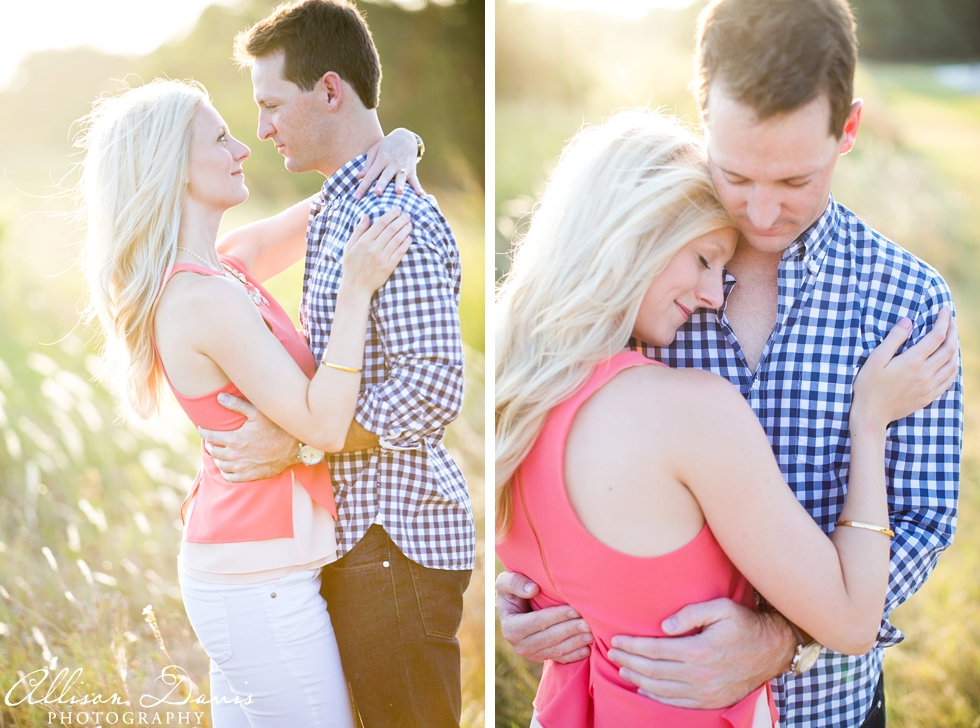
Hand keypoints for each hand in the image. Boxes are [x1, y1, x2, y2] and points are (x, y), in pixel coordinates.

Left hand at [199, 394, 298, 481]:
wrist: (293, 448)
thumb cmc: (277, 428)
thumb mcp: (258, 412)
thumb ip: (237, 404)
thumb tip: (219, 397)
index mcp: (234, 439)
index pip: (210, 436)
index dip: (204, 432)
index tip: (203, 429)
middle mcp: (235, 456)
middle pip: (213, 451)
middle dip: (210, 444)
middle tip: (211, 439)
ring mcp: (241, 468)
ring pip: (219, 464)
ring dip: (217, 457)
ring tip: (219, 450)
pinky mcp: (248, 476)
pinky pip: (229, 476)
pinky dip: (225, 470)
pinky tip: (228, 464)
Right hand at [341, 208, 412, 294]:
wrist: (356, 287)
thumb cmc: (351, 266)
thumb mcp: (349, 247)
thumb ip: (358, 231)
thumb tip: (366, 216)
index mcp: (363, 242)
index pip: (380, 223)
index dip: (391, 214)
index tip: (397, 209)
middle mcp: (373, 249)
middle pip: (391, 229)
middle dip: (401, 220)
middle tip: (407, 215)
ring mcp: (382, 258)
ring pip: (397, 239)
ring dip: (405, 230)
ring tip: (410, 224)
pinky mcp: (389, 267)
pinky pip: (400, 253)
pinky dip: (406, 244)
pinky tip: (409, 238)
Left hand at [355, 128, 422, 198]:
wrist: (406, 137)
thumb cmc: (387, 145)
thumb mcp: (375, 150)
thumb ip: (368, 164)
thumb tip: (359, 177)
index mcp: (381, 159)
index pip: (370, 175)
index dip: (363, 186)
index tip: (356, 197)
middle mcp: (392, 164)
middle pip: (385, 176)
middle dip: (382, 184)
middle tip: (377, 193)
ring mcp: (403, 167)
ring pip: (401, 178)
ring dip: (400, 185)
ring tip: (399, 192)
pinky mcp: (412, 170)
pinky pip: (415, 180)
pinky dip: (417, 187)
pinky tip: (420, 194)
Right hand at [496, 571, 592, 662]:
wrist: (514, 608)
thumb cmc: (513, 591)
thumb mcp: (505, 582)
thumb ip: (515, 582)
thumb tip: (533, 590)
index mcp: (511, 627)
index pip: (538, 622)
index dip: (557, 616)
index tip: (575, 609)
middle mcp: (520, 645)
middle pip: (550, 638)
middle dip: (571, 630)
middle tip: (589, 622)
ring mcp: (532, 654)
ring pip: (557, 650)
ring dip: (576, 643)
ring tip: (592, 634)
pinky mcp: (542, 658)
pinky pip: (560, 659)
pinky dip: (575, 655)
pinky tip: (588, 648)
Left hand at [608, 598, 794, 708]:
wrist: (772, 650)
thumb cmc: (744, 623)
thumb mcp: (721, 608)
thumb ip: (690, 613)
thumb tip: (663, 625)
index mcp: (699, 650)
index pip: (655, 649)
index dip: (633, 645)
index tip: (617, 639)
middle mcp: (700, 674)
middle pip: (653, 670)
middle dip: (629, 661)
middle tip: (612, 653)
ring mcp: (705, 691)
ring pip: (661, 689)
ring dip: (637, 679)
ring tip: (622, 668)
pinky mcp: (711, 700)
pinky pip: (677, 702)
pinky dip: (656, 697)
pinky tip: (643, 689)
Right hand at [852, 307, 957, 430]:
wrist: (871, 415)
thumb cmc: (868, 386)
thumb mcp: (875, 359)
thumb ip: (893, 339)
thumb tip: (908, 321)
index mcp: (912, 362)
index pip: (937, 336)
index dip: (943, 321)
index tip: (944, 310)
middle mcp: (925, 374)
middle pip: (949, 348)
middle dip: (953, 331)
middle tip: (951, 320)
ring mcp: (929, 387)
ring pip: (953, 364)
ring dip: (955, 348)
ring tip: (951, 339)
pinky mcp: (928, 397)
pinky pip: (949, 380)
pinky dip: (953, 367)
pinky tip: (949, 362)